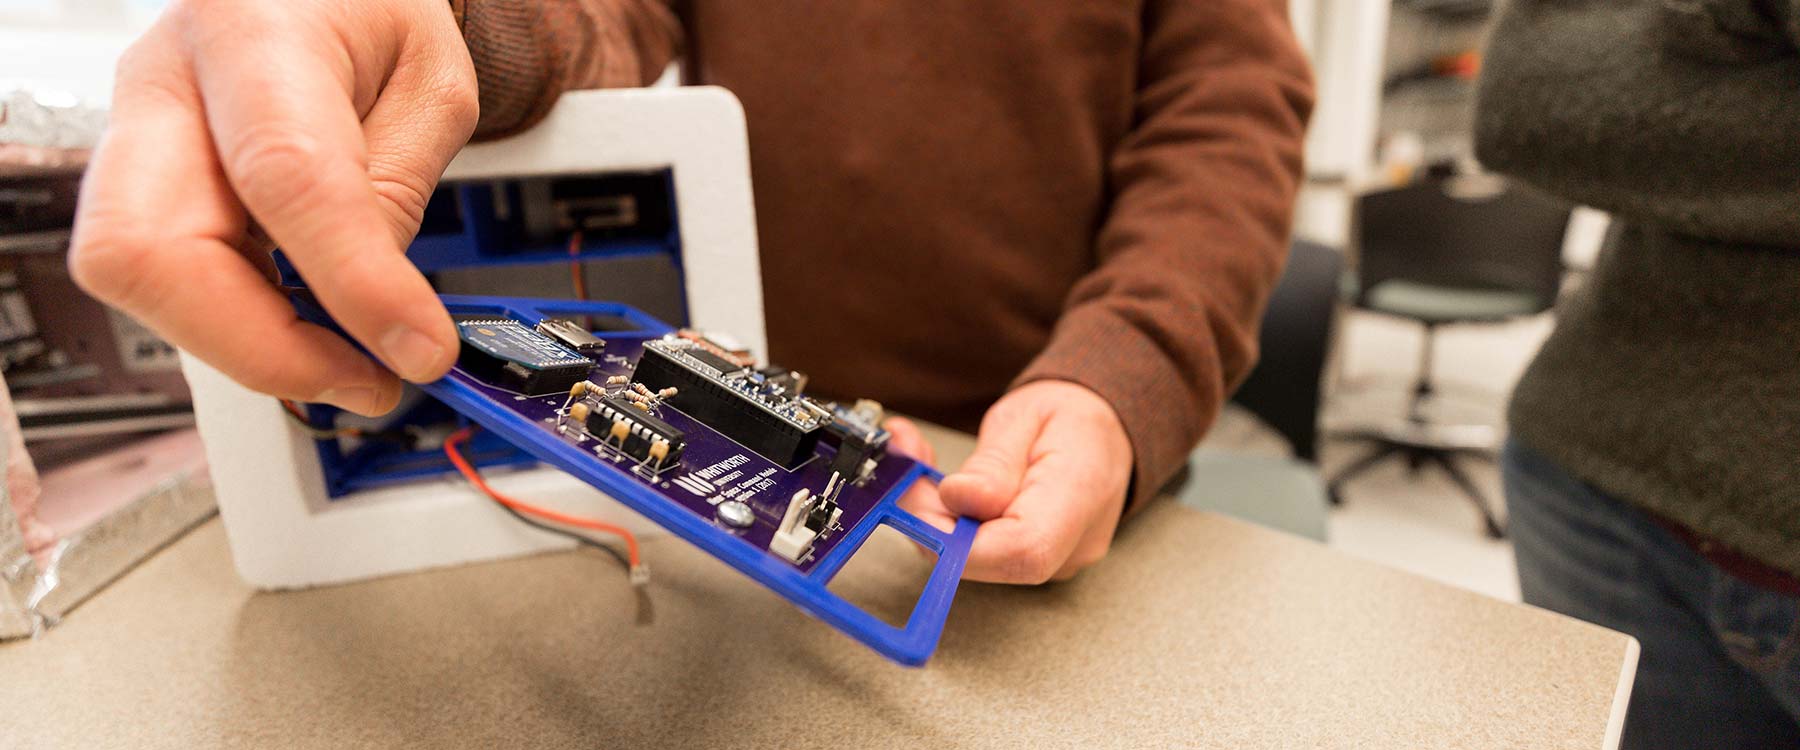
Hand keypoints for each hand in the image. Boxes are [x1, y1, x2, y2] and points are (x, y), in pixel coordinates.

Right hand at [68, 0, 477, 415]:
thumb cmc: (367, 10)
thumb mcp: (432, 81)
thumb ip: (399, 190)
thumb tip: (377, 311)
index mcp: (252, 33)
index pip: (286, 175)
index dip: (353, 282)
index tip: (418, 350)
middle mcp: (164, 85)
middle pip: (147, 252)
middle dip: (260, 346)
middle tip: (365, 376)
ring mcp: (134, 140)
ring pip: (140, 285)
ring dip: (251, 347)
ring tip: (350, 357)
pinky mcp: (136, 190)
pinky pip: (167, 287)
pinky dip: (241, 328)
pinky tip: (307, 326)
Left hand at [891, 380, 1132, 583]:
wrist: (1105, 430)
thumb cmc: (1071, 417)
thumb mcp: (1027, 415)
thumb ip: (993, 463)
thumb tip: (958, 498)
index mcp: (1082, 494)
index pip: (1024, 551)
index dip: (961, 540)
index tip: (925, 499)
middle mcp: (1075, 542)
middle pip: (993, 559)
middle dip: (936, 520)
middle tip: (910, 469)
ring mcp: (1059, 559)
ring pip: (981, 558)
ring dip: (939, 518)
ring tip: (923, 467)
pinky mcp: (1038, 559)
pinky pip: (986, 552)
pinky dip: (955, 523)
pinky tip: (944, 491)